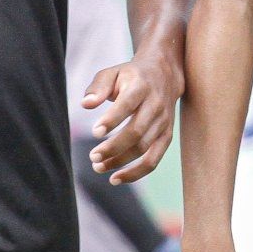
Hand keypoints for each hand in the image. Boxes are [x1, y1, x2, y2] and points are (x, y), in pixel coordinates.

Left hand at [84, 45, 184, 184]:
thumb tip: (86, 104)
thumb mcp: (112, 73)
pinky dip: (135, 173)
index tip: (94, 132)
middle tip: (92, 156)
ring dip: (120, 161)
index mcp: (141, 86)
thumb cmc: (130, 75)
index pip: (127, 105)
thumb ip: (98, 87)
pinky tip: (115, 178)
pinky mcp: (166, 136)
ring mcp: (163, 122)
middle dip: (113, 147)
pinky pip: (153, 160)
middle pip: (136, 131)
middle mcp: (155, 105)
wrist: (165, 74)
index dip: (112, 120)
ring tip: (98, 166)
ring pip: (143, 148)